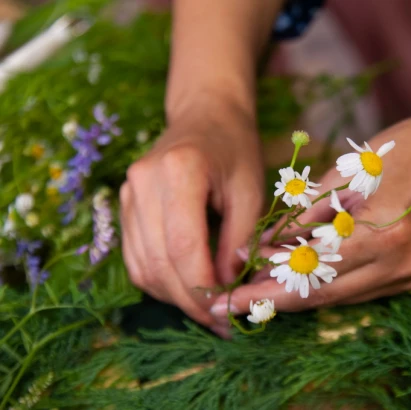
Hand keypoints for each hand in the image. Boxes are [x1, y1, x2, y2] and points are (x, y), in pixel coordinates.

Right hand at [120, 100, 263, 335]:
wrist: (206, 115)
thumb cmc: (236, 150)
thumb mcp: (251, 192)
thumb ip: (239, 241)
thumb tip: (226, 290)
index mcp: (179, 171)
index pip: (183, 246)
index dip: (203, 287)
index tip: (226, 310)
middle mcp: (143, 182)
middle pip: (159, 261)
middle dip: (190, 300)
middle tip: (220, 322)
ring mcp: (128, 193)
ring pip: (143, 265)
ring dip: (174, 296)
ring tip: (206, 310)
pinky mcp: (125, 205)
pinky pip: (136, 257)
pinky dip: (159, 280)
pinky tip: (185, 289)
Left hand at [210, 110, 410, 318]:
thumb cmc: (407, 147)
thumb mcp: (349, 170)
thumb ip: (307, 212)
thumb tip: (265, 244)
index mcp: (383, 234)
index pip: (312, 274)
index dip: (268, 286)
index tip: (230, 296)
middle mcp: (399, 265)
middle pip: (324, 296)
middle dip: (275, 300)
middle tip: (234, 302)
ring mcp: (410, 275)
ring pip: (340, 298)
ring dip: (298, 295)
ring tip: (257, 290)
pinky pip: (360, 290)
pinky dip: (326, 285)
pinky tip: (299, 279)